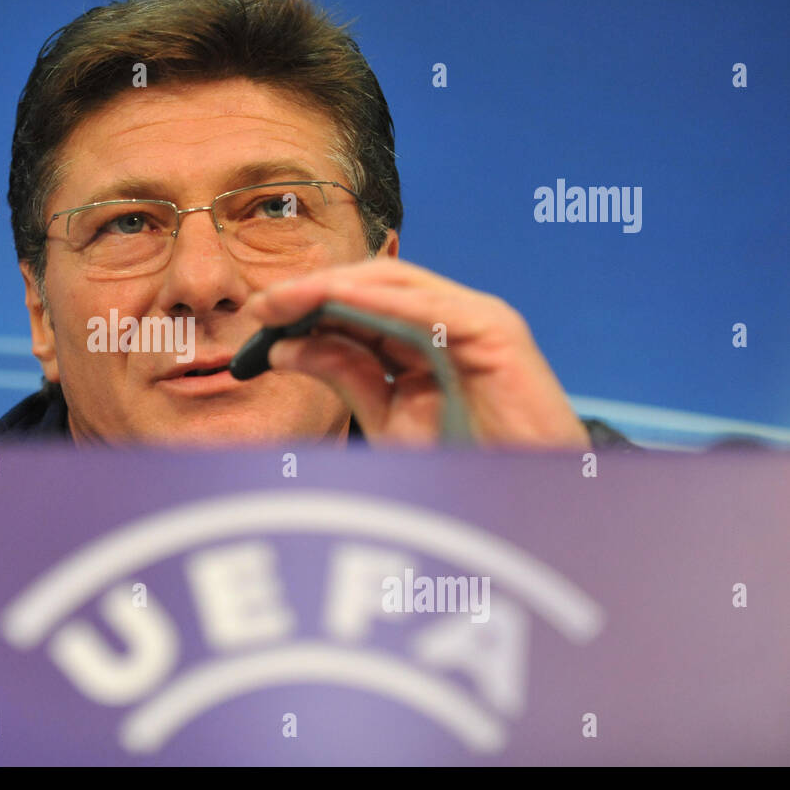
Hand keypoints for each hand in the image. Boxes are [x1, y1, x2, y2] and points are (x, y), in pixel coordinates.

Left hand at [244, 258, 591, 447]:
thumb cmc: (468, 465)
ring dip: (333, 288)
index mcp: (429, 336)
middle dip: (314, 291)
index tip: (260, 317)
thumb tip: (286, 347)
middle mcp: (453, 318)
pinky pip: (426, 306)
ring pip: (395, 285)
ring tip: (285, 301)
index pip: (361, 304)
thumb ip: (345, 376)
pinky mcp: (496, 330)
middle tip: (262, 306)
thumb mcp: (389, 418)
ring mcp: (477, 318)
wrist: (529, 505)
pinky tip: (331, 304)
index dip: (308, 304)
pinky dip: (376, 301)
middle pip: (373, 286)